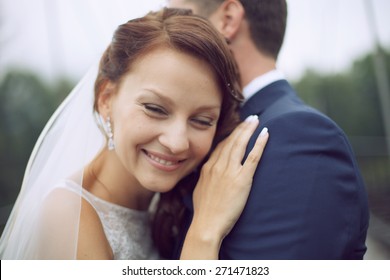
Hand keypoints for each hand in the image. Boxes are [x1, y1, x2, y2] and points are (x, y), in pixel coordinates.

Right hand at [180, 115, 268, 258]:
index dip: (230, 135)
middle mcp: (218, 165)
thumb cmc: (204, 211)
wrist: (206, 224)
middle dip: (241, 128)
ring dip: (249, 130)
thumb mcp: (200, 190)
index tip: (238, 129)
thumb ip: (205, 178)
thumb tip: (208, 174)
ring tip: (256, 120)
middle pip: (231, 141)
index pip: (220, 146)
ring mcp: (229, 171)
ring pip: (241, 144)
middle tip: (250, 118)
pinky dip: (259, 144)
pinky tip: (265, 134)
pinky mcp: (242, 179)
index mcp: (208, 167)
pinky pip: (253, 157)